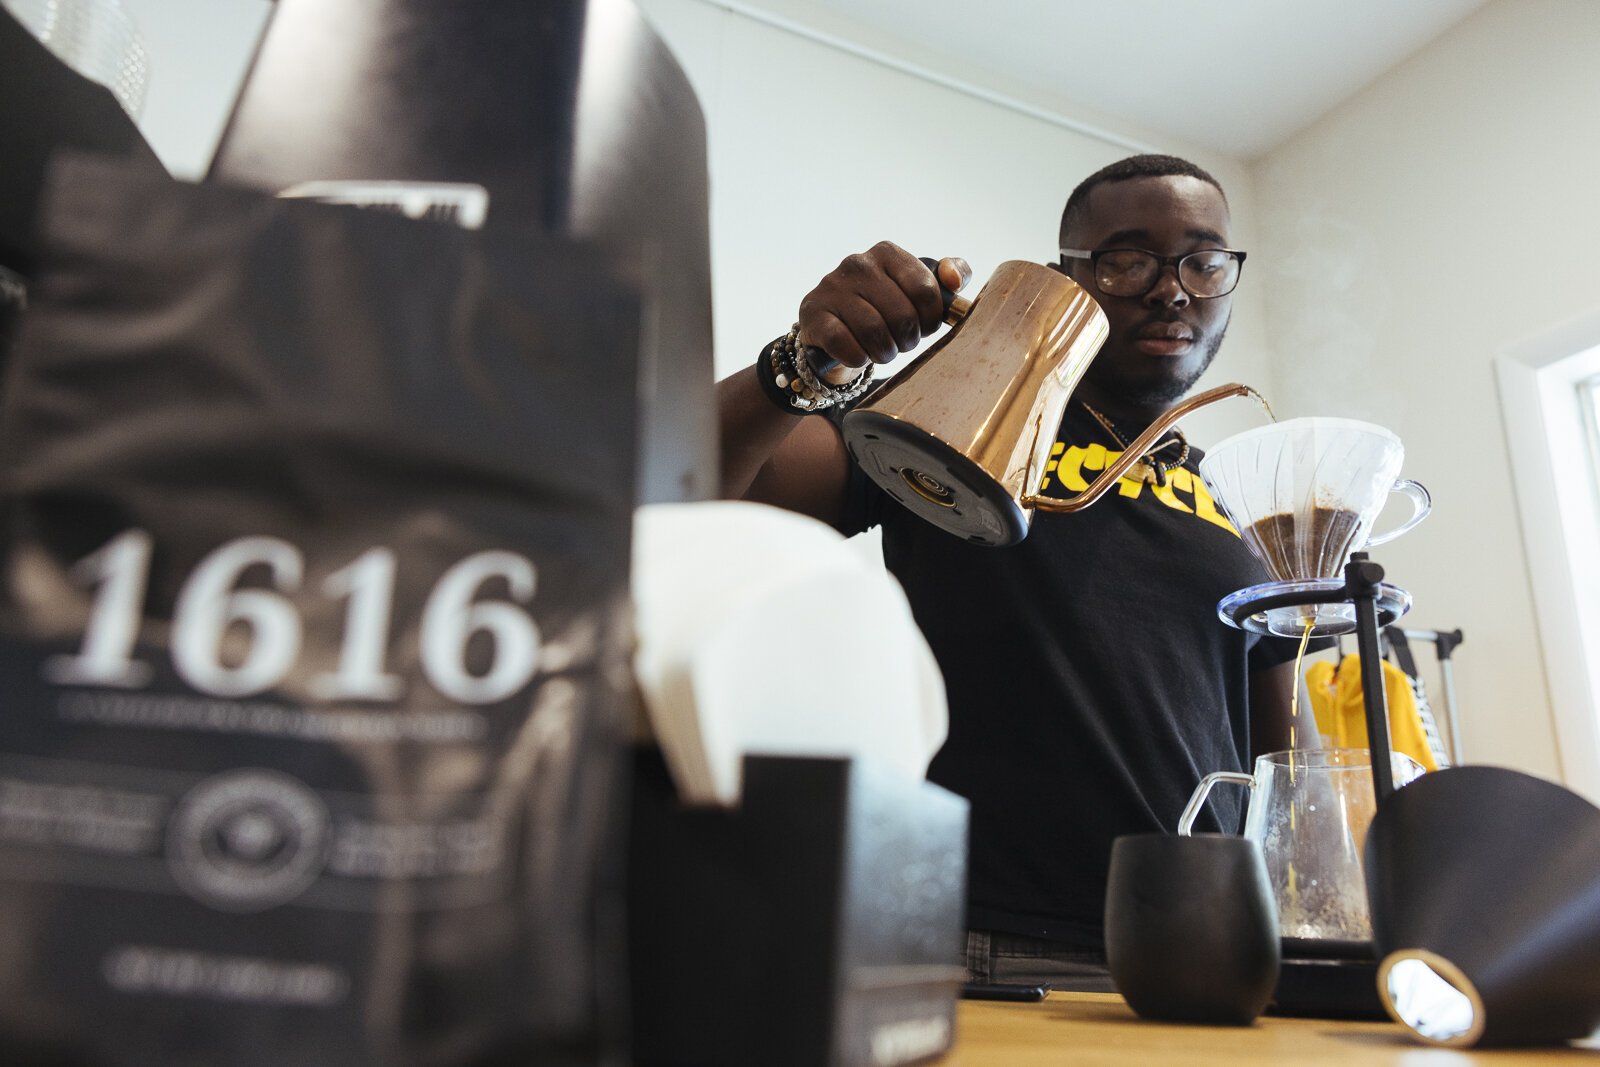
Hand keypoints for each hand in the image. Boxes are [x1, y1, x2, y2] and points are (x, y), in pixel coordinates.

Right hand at [796, 241, 970, 384]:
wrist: (833, 327)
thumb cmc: (884, 308)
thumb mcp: (918, 289)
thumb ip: (949, 277)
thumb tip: (955, 280)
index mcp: (887, 253)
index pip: (925, 291)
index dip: (931, 320)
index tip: (924, 327)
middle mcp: (857, 263)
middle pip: (902, 316)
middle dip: (908, 340)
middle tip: (902, 344)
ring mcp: (832, 287)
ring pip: (874, 333)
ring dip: (885, 352)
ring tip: (884, 351)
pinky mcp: (814, 313)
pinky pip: (845, 344)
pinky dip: (858, 358)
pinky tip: (859, 356)